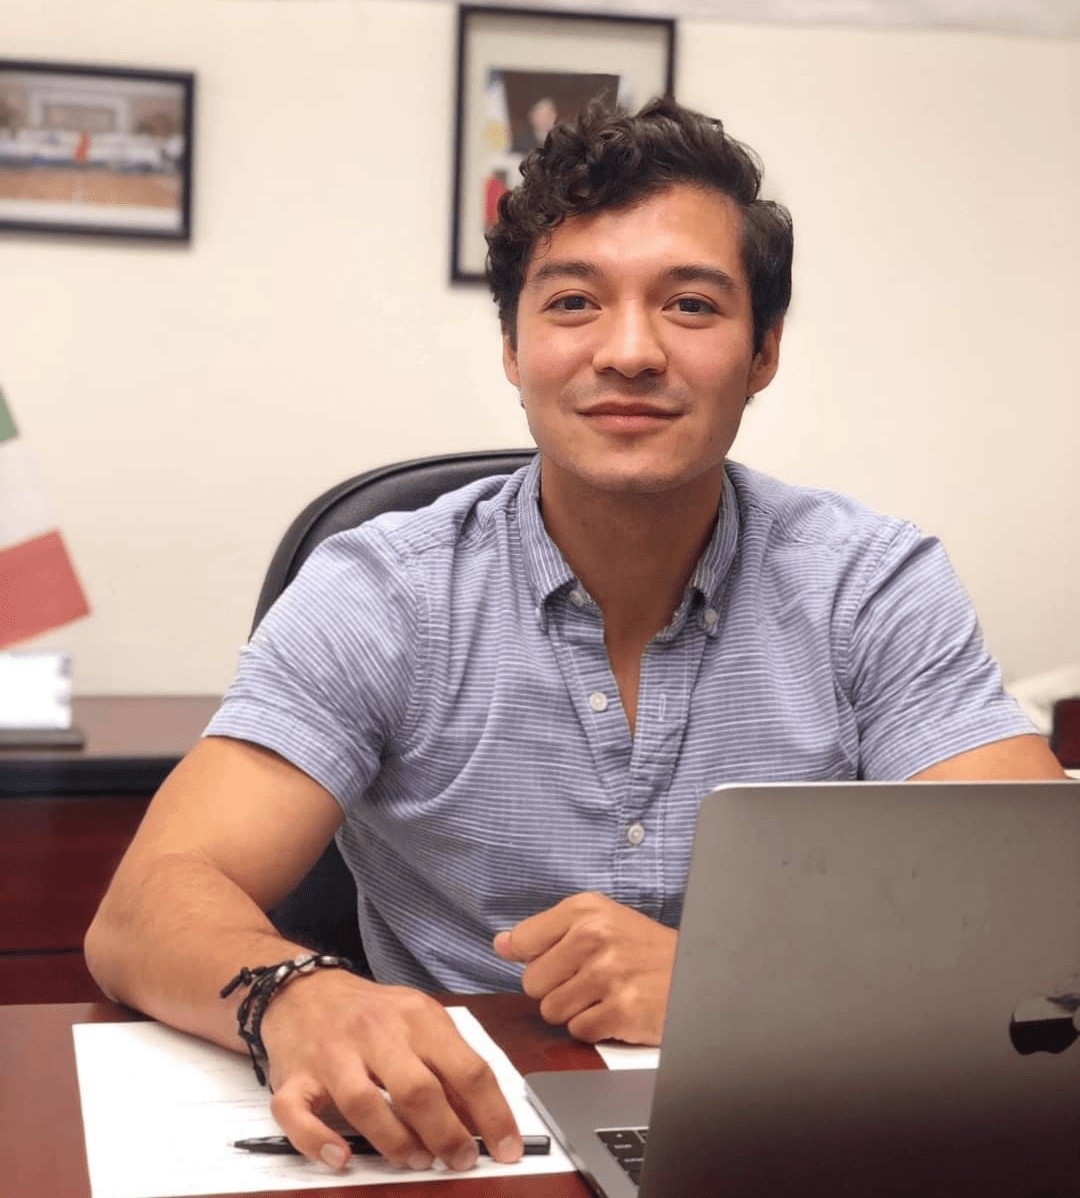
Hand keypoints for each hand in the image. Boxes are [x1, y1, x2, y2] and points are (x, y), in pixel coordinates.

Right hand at [258, 969, 521, 1171]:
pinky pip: (296, 1114)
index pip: (466, 1068)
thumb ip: (448, 1062)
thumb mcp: (419, 1021)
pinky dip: (318, 1142)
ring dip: (395, 1142)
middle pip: (417, 1089)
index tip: (507, 1148)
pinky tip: (341, 1157)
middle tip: (461, 1160)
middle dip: (447, 1134)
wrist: (305, 989)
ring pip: (363, 1103)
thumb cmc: (370, 1013)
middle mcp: (375, 1033)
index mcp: (416, 1018)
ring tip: (416, 1160)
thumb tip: (482, 1118)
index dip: (492, 1114)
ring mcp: (332, 1054)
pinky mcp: (293, 1077)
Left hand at [493, 892, 676, 1044]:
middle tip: (590, 980)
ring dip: (575, 1011)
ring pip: (552, 1011)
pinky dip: (596, 1028)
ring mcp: (607, 974)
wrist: (695, 972)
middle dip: (556, 988)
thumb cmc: (643, 949)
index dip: (535, 958)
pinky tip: (617, 1010)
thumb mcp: (600, 921)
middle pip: (532, 983)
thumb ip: (547, 931)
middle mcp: (594, 936)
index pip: (523, 941)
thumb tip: (501, 944)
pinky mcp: (620, 1011)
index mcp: (585, 909)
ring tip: (605, 994)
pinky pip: (578, 1031)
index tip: (556, 960)